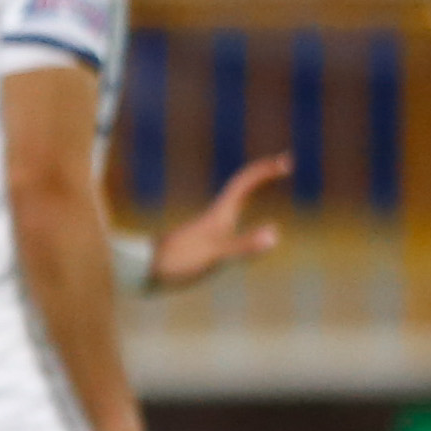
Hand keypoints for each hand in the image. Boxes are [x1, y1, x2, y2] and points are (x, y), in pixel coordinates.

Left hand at [150, 154, 292, 292]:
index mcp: (221, 214)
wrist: (144, 268)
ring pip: (236, 198)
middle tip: (283, 165)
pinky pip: (233, 214)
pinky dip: (245, 207)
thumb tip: (274, 235)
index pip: (245, 183)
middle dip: (263, 174)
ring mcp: (211, 226)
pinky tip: (245, 219)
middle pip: (242, 186)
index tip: (286, 161)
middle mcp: (217, 215)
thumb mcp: (215, 255)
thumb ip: (243, 245)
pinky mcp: (207, 238)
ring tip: (267, 180)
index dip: (265, 171)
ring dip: (254, 186)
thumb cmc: (178, 261)